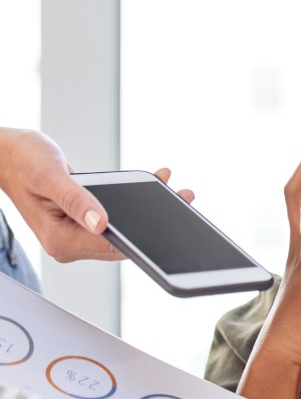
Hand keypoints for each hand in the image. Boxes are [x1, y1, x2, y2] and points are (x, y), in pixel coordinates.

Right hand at [0, 128, 193, 261]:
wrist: (6, 153)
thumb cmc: (21, 160)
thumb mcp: (50, 176)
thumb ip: (76, 199)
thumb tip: (101, 222)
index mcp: (61, 240)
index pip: (112, 245)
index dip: (143, 234)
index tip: (171, 219)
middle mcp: (70, 242)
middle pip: (123, 241)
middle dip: (155, 221)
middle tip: (184, 197)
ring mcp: (78, 234)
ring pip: (124, 230)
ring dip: (150, 211)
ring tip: (176, 190)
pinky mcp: (84, 222)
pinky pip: (117, 218)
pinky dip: (136, 203)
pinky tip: (156, 183)